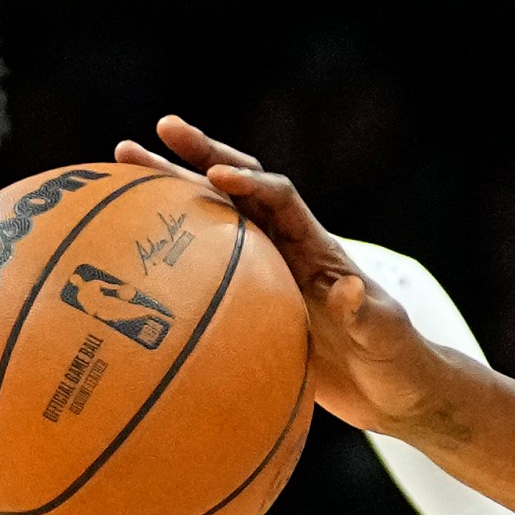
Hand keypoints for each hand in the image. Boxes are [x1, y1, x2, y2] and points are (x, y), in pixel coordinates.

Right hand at [115, 116, 459, 436]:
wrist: (389, 387)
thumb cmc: (394, 358)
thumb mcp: (385, 337)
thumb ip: (367, 315)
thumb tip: (347, 288)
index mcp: (318, 247)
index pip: (282, 199)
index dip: (252, 185)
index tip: (216, 176)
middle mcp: (288, 246)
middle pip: (239, 188)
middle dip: (202, 155)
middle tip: (161, 127)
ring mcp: (265, 268)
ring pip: (210, 217)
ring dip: (170, 187)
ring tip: (120, 160)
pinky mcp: (249, 296)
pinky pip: (199, 264)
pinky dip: (164, 247)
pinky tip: (119, 241)